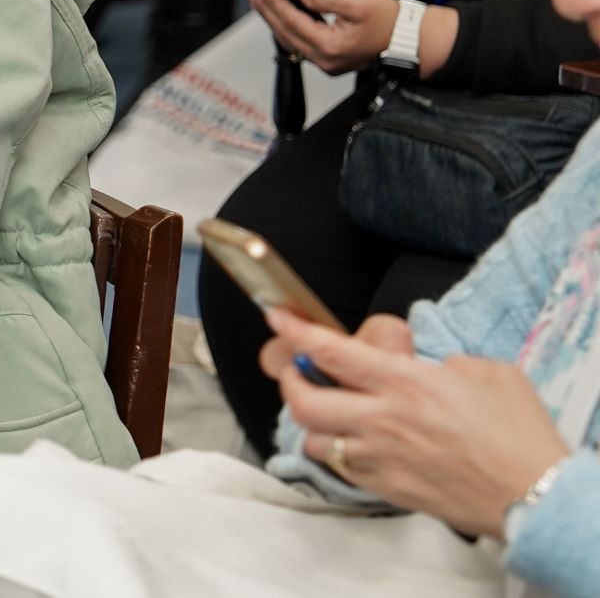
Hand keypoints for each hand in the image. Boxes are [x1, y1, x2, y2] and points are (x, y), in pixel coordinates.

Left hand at [248, 0, 396, 74]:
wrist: (411, 40)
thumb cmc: (389, 20)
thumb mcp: (360, 4)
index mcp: (329, 45)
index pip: (292, 21)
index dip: (274, 3)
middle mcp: (324, 59)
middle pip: (286, 33)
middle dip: (268, 12)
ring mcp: (327, 63)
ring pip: (292, 40)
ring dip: (276, 20)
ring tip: (262, 3)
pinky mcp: (331, 61)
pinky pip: (302, 43)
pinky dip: (290, 28)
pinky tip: (283, 16)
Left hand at [270, 310, 569, 538]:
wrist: (535, 496)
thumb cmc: (519, 435)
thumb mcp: (487, 373)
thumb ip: (445, 363)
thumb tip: (430, 367)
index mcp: (405, 383)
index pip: (330, 351)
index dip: (296, 330)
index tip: (277, 316)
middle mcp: (382, 420)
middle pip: (302, 400)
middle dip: (290, 382)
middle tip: (298, 372)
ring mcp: (380, 458)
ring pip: (313, 440)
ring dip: (313, 423)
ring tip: (329, 413)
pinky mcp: (387, 489)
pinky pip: (341, 469)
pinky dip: (337, 454)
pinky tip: (354, 445)